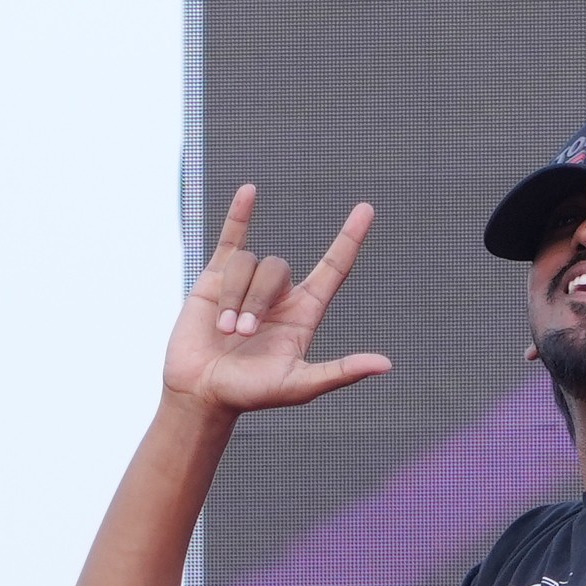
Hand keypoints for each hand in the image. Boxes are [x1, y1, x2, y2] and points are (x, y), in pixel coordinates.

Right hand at [163, 185, 389, 415]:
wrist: (200, 392)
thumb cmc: (250, 394)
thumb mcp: (299, 386)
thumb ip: (340, 372)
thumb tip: (385, 365)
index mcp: (304, 313)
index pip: (334, 267)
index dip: (350, 239)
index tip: (367, 209)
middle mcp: (279, 294)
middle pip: (277, 268)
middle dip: (256, 301)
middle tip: (242, 337)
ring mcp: (247, 283)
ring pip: (248, 263)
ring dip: (234, 297)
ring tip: (223, 331)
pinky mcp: (215, 278)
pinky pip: (232, 238)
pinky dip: (240, 214)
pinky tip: (250, 191)